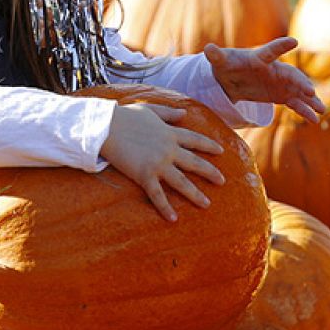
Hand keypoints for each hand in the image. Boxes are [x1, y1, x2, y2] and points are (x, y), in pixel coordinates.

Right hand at [99, 102, 225, 221]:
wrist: (106, 126)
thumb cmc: (124, 116)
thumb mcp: (150, 110)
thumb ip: (168, 113)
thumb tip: (184, 113)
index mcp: (170, 133)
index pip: (195, 140)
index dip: (209, 146)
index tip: (221, 152)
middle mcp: (169, 149)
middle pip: (195, 163)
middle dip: (210, 172)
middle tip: (223, 181)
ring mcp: (158, 163)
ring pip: (182, 182)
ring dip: (195, 194)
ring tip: (206, 204)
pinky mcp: (144, 175)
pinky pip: (157, 195)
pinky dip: (165, 208)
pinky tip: (173, 219)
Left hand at [204, 38, 325, 123]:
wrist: (232, 77)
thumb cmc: (227, 65)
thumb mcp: (220, 62)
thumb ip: (216, 56)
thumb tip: (207, 48)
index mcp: (260, 58)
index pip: (270, 51)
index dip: (281, 46)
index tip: (293, 41)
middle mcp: (274, 69)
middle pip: (290, 75)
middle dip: (301, 83)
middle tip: (310, 92)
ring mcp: (281, 83)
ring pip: (298, 91)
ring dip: (310, 99)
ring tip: (322, 109)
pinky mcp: (282, 95)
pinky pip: (296, 103)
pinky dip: (305, 111)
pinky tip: (315, 120)